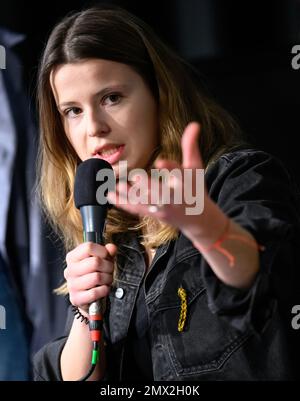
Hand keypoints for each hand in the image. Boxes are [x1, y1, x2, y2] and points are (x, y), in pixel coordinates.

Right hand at [64, 242, 116, 313]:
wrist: (87, 297)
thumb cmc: (93, 274)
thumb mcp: (101, 260)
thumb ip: (107, 252)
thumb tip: (112, 248)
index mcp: (72, 257)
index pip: (88, 247)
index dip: (102, 251)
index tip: (106, 256)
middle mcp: (69, 270)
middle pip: (95, 262)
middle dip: (108, 266)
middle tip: (109, 270)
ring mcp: (71, 285)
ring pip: (96, 277)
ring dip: (107, 279)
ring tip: (107, 279)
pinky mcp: (76, 298)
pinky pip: (94, 293)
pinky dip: (103, 290)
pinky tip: (103, 288)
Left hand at [107, 122, 209, 241]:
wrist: (198, 218)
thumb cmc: (195, 188)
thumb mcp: (195, 167)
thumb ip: (191, 146)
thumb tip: (194, 123)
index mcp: (186, 184)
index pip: (179, 175)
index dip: (170, 168)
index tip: (159, 162)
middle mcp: (174, 197)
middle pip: (160, 193)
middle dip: (148, 185)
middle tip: (135, 176)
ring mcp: (162, 207)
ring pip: (146, 202)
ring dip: (130, 195)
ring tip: (117, 186)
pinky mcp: (153, 214)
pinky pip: (137, 209)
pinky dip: (123, 203)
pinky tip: (110, 195)